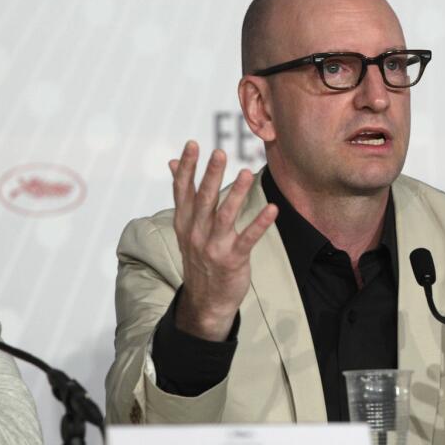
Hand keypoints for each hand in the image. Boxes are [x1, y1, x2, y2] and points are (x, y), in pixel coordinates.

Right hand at [171, 141, 277, 341]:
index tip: (193, 144)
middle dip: (211, 175)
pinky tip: (272, 209)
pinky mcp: (232, 259)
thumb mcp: (186, 226)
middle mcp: (196, 233)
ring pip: (225, 216)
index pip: (183, 190)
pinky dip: (259, 223)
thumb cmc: (199, 256)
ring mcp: (213, 247)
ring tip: (247, 172)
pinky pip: (248, 238)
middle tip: (220, 152)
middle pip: (204, 199)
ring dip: (237, 194)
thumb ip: (183, 194)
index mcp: (184, 222)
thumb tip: (172, 162)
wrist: (205, 301)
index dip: (187, 167)